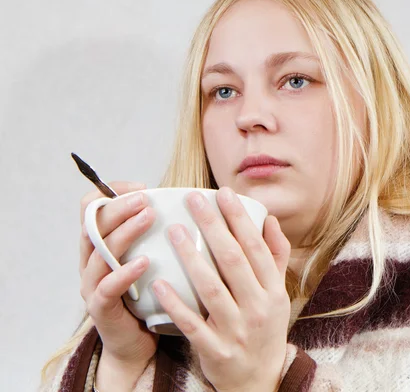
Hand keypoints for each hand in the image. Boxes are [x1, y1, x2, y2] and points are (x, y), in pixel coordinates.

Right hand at [79, 181, 158, 366]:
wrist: (137, 344)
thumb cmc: (150, 294)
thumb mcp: (153, 256)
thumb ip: (160, 231)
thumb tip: (196, 202)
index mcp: (100, 243)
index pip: (94, 207)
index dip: (113, 192)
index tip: (142, 187)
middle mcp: (90, 260)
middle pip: (93, 224)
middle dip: (120, 206)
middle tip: (146, 198)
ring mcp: (92, 284)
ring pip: (99, 252)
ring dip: (124, 231)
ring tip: (148, 217)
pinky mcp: (100, 308)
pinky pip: (107, 288)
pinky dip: (125, 273)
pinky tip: (144, 262)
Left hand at [151, 187, 290, 391]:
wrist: (260, 380)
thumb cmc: (265, 327)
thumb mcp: (277, 292)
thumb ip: (276, 256)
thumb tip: (269, 219)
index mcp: (273, 290)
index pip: (256, 247)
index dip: (239, 219)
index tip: (223, 194)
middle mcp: (258, 307)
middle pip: (233, 261)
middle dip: (212, 226)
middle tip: (192, 199)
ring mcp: (237, 330)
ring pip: (211, 288)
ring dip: (190, 257)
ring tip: (171, 230)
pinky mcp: (216, 350)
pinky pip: (192, 324)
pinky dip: (176, 303)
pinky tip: (159, 283)